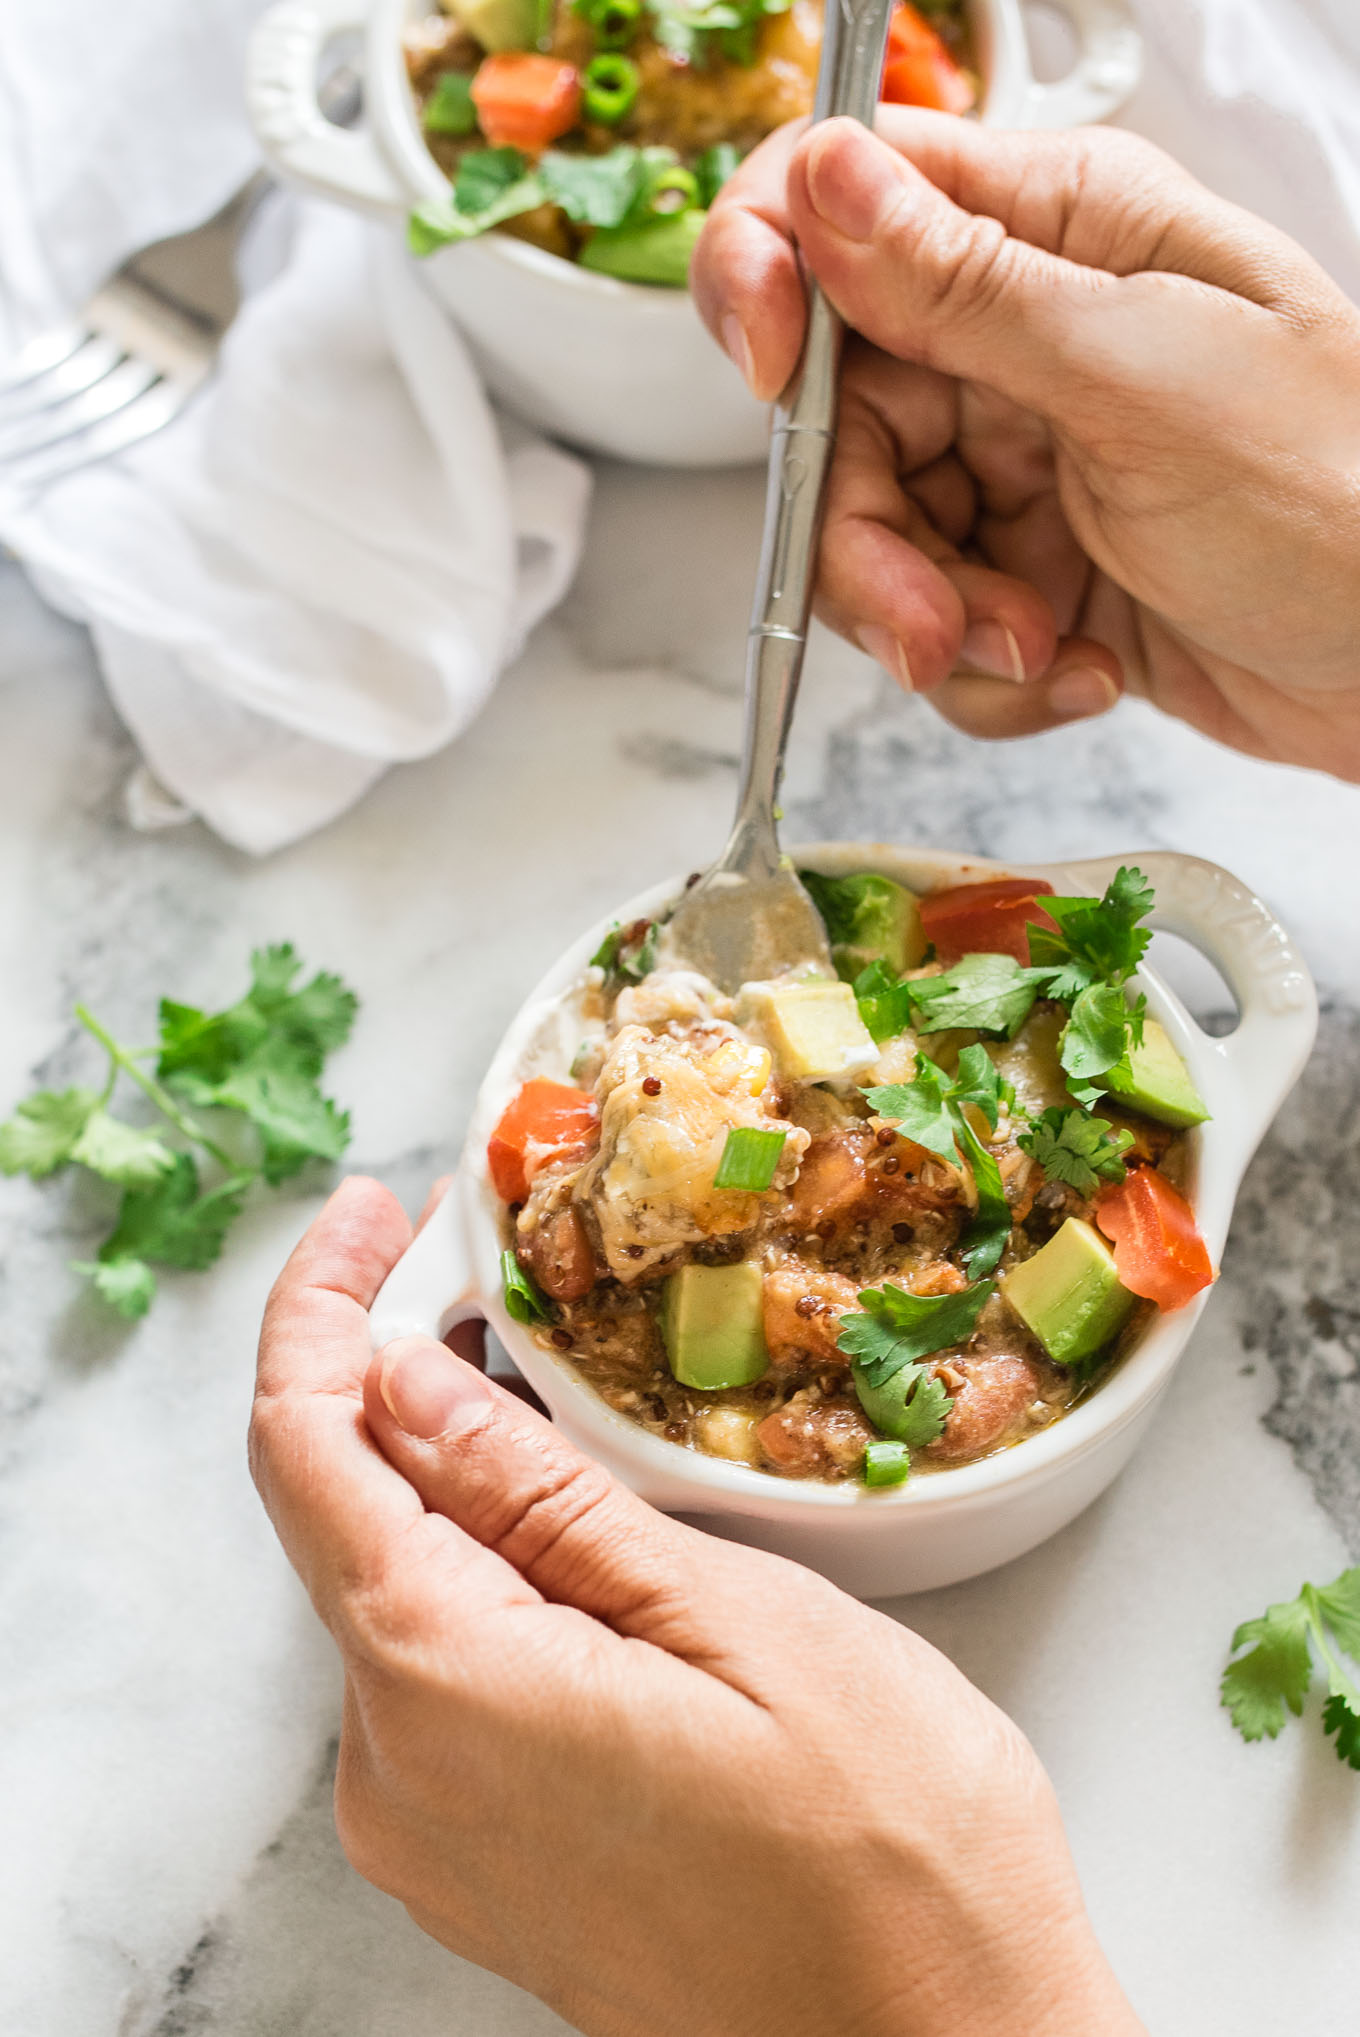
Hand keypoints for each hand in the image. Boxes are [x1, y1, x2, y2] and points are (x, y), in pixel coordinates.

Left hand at [252, 1177, 1144, 2036]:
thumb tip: (399, 1383)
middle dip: (398, 1380)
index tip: (372, 1214)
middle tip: (501, 1280)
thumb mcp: (730, 1615)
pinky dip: (482, 1575)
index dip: (317, 1310)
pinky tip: (580, 1539)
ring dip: (452, 1479)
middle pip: (343, 1518)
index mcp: (440, 1689)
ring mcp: (433, 1834)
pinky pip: (441, 1673)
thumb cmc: (887, 1849)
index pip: (303, 1450)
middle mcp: (395, 1774)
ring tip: (566, 1402)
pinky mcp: (484, 1863)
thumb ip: (536, 1497)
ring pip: (397, 1591)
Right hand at [691, 113, 1359, 776]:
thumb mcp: (1145, 378)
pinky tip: (1076, 672)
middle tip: (931, 619)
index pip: (847, 202)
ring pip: (872, 536)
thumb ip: (969, 288)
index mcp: (1061, 230)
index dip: (773, 278)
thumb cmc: (1343, 496)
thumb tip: (827, 181)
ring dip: (930, 620)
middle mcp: (1023, 336)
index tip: (770, 380)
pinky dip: (985, 671)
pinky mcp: (1029, 570)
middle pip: (837, 412)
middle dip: (866, 535)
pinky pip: (932, 623)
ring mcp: (1021, 459)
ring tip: (1032, 650)